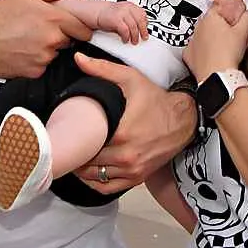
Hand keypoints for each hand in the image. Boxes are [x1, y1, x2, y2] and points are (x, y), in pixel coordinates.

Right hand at [0, 0, 93, 77]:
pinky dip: (37, 59)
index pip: (84, 28)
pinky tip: (23, 50)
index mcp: (53, 18)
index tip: (73, 26)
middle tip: (41, 28)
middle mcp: (51, 40)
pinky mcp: (35, 72)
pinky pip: (44, 65)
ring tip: (28, 38)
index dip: (79, 26)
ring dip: (47, 47)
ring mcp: (44, 58)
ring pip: (56, 53)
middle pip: (70, 40)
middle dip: (60, 35)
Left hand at [71, 52, 194, 194]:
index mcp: (121, 134)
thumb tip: (78, 59)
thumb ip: (102, 69)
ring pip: (96, 178)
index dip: (72, 139)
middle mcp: (127, 156)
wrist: (183, 120)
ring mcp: (133, 169)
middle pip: (88, 162)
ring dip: (83, 170)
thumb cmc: (156, 100)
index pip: (86, 144)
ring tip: (75, 155)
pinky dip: (96, 182)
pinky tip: (89, 172)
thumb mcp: (130, 79)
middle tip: (66, 144)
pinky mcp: (138, 177)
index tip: (64, 132)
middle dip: (76, 153)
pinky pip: (109, 188)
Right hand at [98, 1, 148, 44]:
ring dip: (134, 36)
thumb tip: (140, 29)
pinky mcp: (116, 20)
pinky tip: (125, 39)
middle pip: (140, 20)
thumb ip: (131, 18)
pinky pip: (125, 30)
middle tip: (143, 38)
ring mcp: (121, 13)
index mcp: (130, 5)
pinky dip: (126, 36)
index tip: (146, 30)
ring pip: (133, 26)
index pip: (143, 14)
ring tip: (133, 41)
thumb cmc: (109, 14)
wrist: (96, 12)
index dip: (146, 23)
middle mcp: (127, 8)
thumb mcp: (123, 13)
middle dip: (143, 31)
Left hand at [184, 0, 247, 80]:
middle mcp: (198, 26)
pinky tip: (214, 55)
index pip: (221, 7)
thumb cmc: (227, 54)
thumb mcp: (243, 33)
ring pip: (205, 34)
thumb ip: (247, 18)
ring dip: (214, 38)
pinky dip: (205, 50)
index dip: (232, 13)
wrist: (216, 76)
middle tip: (235, 34)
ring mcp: (192, 40)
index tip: (238, 20)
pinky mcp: (189, 54)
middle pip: (213, 21)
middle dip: (223, 26)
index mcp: (210, 17)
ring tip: (226, 47)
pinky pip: (198, 48)